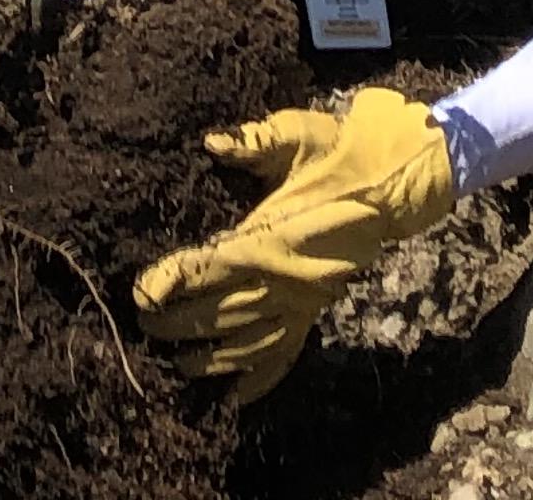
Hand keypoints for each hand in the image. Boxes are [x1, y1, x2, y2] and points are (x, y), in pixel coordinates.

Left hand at [131, 87, 458, 402]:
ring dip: (213, 359)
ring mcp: (304, 300)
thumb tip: (212, 143)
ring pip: (250, 342)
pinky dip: (263, 378)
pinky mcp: (318, 307)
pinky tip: (239, 398)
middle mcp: (285, 280)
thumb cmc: (335, 150)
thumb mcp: (293, 134)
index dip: (172, 282)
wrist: (391, 177)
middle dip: (179, 324)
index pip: (209, 267)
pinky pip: (288, 351)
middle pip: (221, 312)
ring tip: (180, 366)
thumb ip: (251, 141)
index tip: (141, 294)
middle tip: (144, 328)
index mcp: (270, 238)